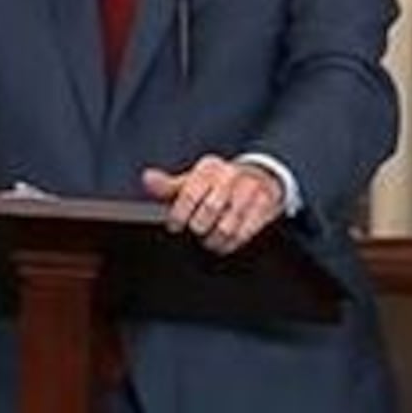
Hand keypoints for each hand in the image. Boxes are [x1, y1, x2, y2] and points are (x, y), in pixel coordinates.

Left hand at [142, 154, 284, 254]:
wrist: (260, 177)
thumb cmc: (219, 182)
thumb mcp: (193, 180)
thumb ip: (168, 185)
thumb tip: (148, 178)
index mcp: (208, 168)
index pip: (189, 194)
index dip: (179, 215)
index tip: (175, 226)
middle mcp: (229, 176)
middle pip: (207, 213)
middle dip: (198, 228)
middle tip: (196, 231)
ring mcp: (248, 191)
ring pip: (226, 228)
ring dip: (214, 240)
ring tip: (208, 240)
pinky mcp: (263, 206)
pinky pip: (243, 234)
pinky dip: (230, 244)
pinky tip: (224, 242)